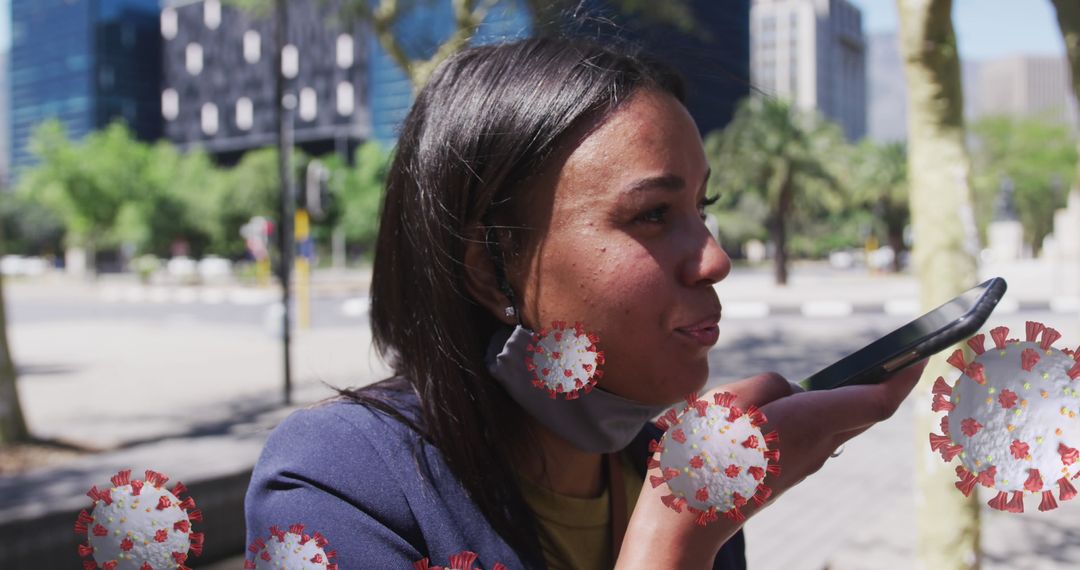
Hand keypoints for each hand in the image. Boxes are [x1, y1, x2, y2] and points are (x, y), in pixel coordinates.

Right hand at [615, 362, 925, 568]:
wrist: (687, 517)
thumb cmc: (703, 455)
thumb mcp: (729, 400)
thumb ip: (769, 385)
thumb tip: (790, 394)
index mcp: (809, 421)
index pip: (876, 399)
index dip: (904, 375)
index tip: (925, 353)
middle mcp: (816, 445)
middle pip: (864, 412)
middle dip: (887, 384)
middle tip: (904, 358)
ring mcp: (802, 464)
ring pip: (837, 424)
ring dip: (851, 400)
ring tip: (854, 375)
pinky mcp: (785, 473)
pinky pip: (812, 434)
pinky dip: (819, 415)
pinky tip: (800, 406)